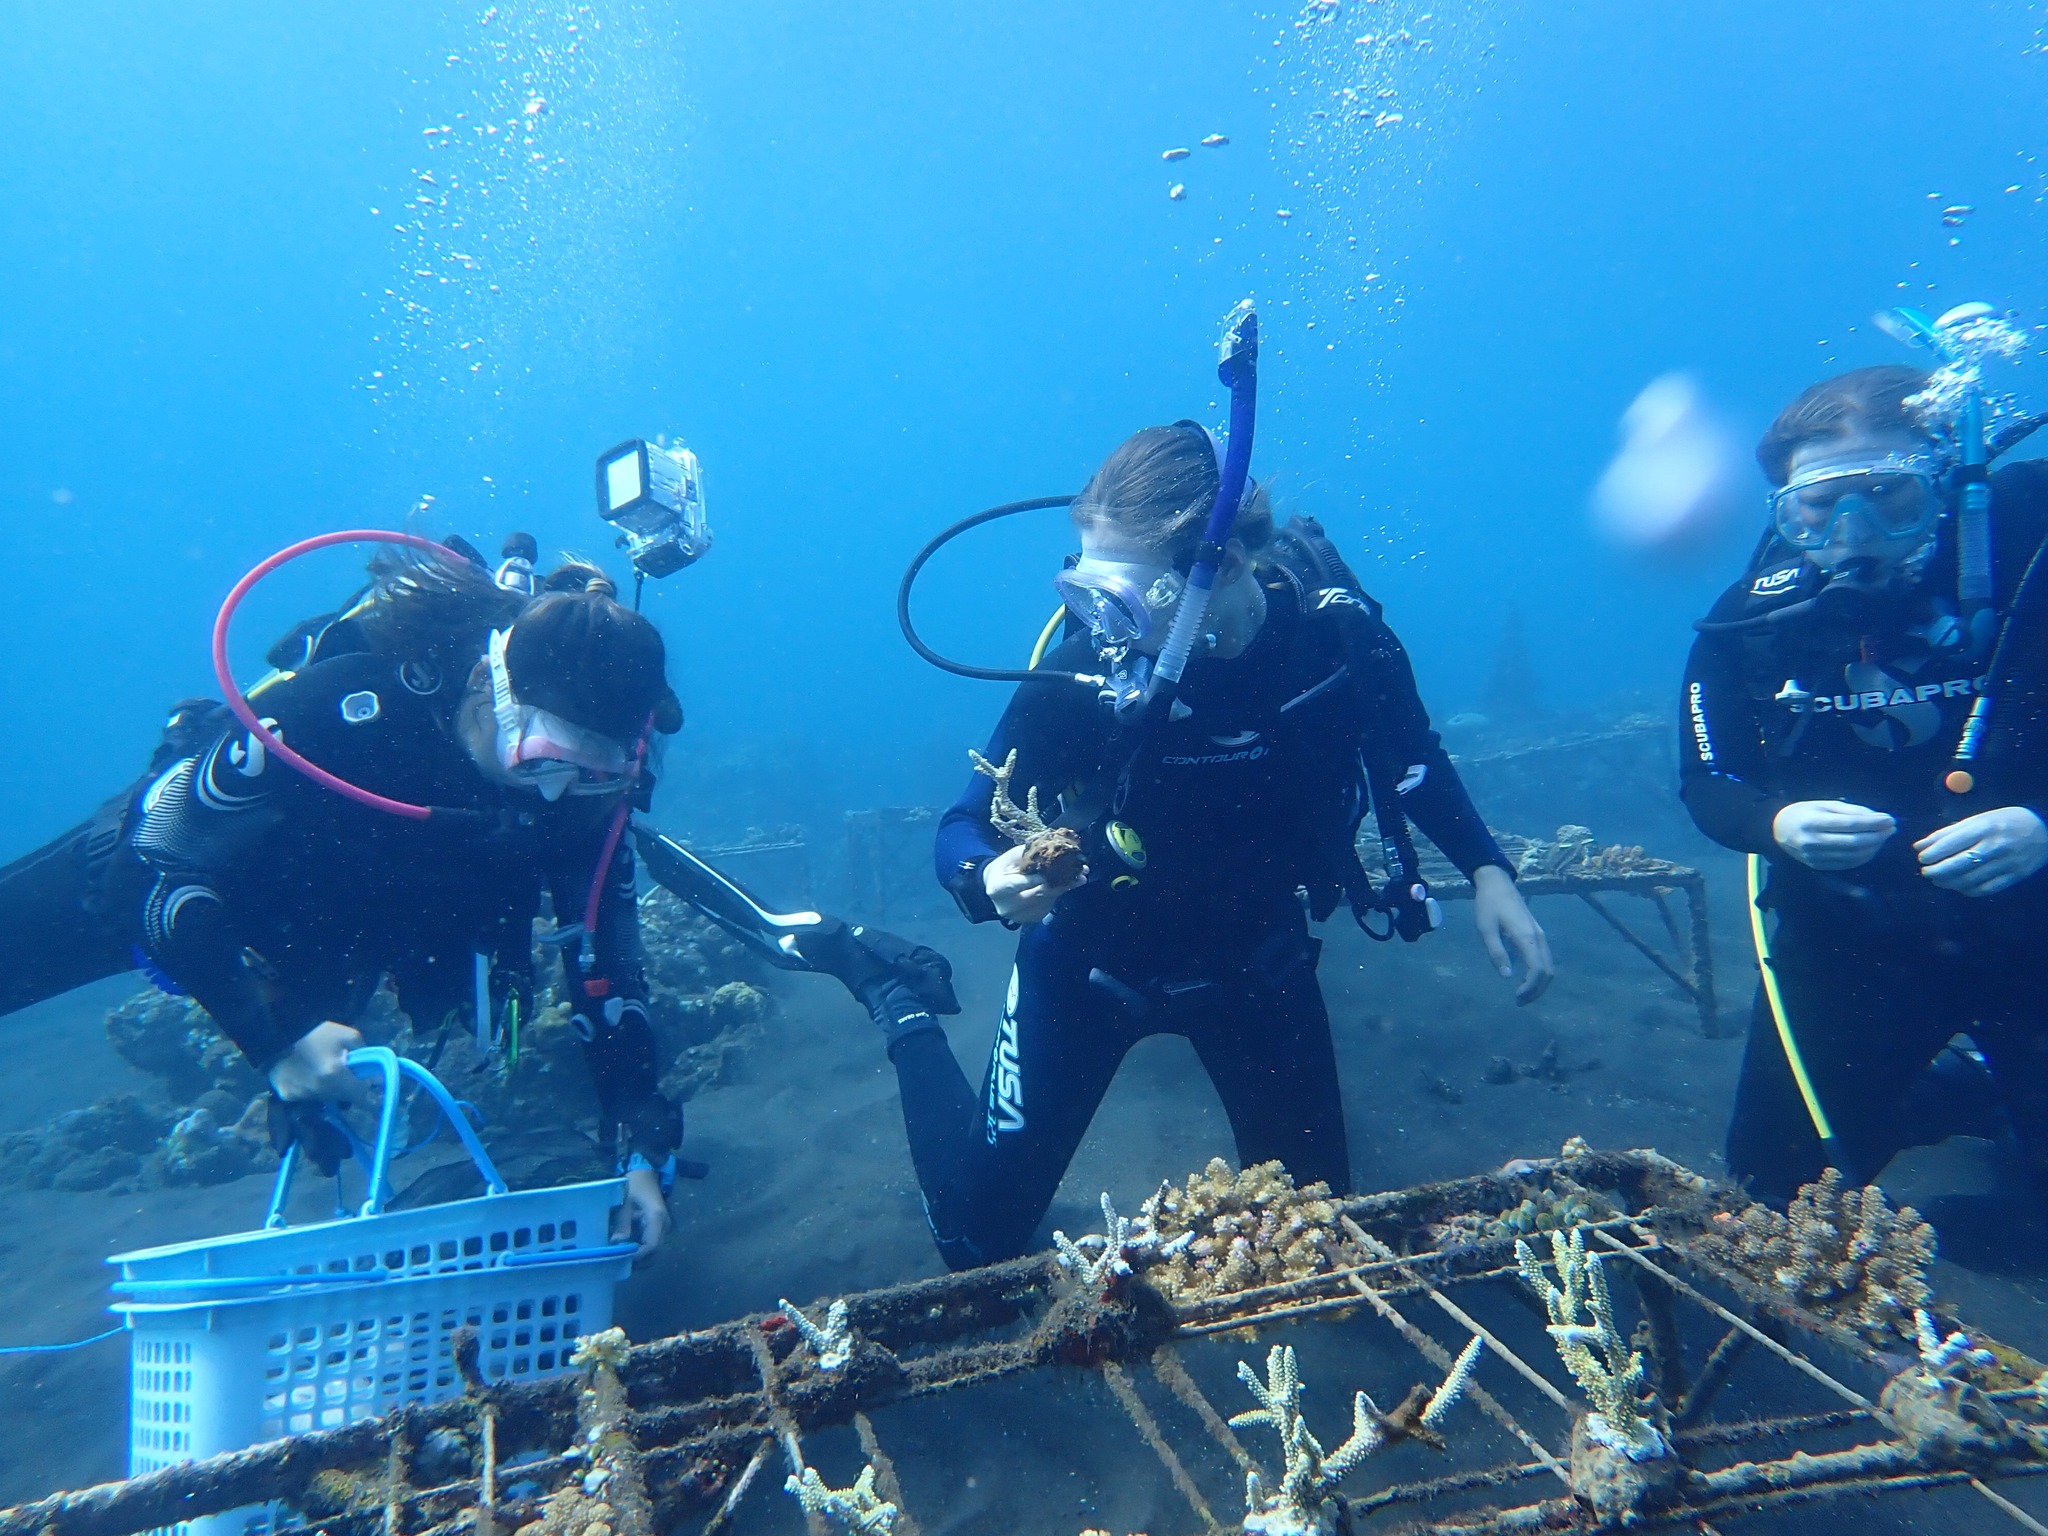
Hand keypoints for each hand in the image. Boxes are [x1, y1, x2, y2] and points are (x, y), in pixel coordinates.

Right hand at [267, 1022, 368, 1103]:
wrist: (277, 1030)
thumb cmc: (316, 1032)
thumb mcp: (349, 1036)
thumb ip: (366, 1056)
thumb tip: (377, 1076)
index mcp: (335, 1076)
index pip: (363, 1098)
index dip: (371, 1094)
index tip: (372, 1087)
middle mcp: (318, 1091)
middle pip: (343, 1098)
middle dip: (350, 1088)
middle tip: (348, 1072)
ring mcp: (301, 1096)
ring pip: (326, 1099)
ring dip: (331, 1089)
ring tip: (326, 1069)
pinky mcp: (287, 1096)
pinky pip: (307, 1097)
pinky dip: (312, 1088)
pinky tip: (308, 1073)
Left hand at [615, 1165, 670, 1258]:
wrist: (645, 1173)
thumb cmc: (634, 1185)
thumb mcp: (625, 1203)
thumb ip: (622, 1224)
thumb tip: (617, 1245)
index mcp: (656, 1218)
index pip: (651, 1245)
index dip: (637, 1256)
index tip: (621, 1259)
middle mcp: (664, 1225)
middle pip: (655, 1252)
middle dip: (638, 1261)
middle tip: (620, 1263)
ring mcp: (663, 1227)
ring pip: (654, 1251)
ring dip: (640, 1257)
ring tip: (622, 1258)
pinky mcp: (659, 1227)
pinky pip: (651, 1244)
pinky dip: (641, 1251)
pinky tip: (627, 1250)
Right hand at [983, 843, 1086, 924]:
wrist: (996, 888)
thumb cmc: (1004, 868)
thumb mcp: (1011, 857)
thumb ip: (1029, 853)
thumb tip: (1053, 846)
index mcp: (998, 889)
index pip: (1016, 884)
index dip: (1033, 879)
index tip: (1051, 871)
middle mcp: (1007, 906)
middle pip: (1036, 895)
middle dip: (1059, 883)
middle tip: (1078, 873)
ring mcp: (1019, 916)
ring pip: (1046, 901)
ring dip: (1064, 888)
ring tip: (1080, 877)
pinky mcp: (1031, 919)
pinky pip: (1049, 905)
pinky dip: (1059, 894)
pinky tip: (1068, 884)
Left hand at [1473, 864, 1553, 1004]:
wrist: (1497, 882)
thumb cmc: (1488, 905)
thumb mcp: (1486, 929)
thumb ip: (1496, 952)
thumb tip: (1506, 976)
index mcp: (1526, 937)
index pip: (1538, 970)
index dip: (1530, 988)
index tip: (1516, 998)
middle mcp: (1538, 938)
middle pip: (1548, 971)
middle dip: (1537, 990)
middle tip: (1519, 1002)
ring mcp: (1540, 935)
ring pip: (1548, 966)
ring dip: (1539, 983)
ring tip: (1522, 994)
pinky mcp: (1537, 934)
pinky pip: (1544, 958)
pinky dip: (1539, 973)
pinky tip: (1525, 979)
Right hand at [1772, 800, 1896, 869]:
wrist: (1778, 830)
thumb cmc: (1804, 812)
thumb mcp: (1824, 805)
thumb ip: (1850, 810)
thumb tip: (1878, 818)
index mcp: (1814, 822)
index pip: (1851, 824)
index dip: (1874, 823)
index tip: (1890, 819)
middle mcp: (1814, 842)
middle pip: (1855, 842)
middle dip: (1878, 836)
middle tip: (1891, 828)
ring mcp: (1815, 857)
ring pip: (1854, 855)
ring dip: (1874, 847)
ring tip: (1883, 836)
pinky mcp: (1818, 866)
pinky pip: (1848, 864)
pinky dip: (1864, 857)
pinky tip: (1872, 847)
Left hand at [1915, 807, 2047, 895]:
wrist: (2045, 829)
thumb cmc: (2004, 821)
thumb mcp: (1978, 820)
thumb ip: (1947, 833)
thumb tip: (1918, 846)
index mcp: (1984, 827)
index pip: (1952, 843)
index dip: (1933, 854)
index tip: (1922, 858)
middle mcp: (1995, 845)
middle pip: (1959, 864)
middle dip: (1936, 871)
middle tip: (1926, 872)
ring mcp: (2007, 862)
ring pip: (1970, 879)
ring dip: (1949, 883)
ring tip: (1939, 880)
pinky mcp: (2015, 875)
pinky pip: (1986, 889)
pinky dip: (1968, 890)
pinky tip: (1959, 886)